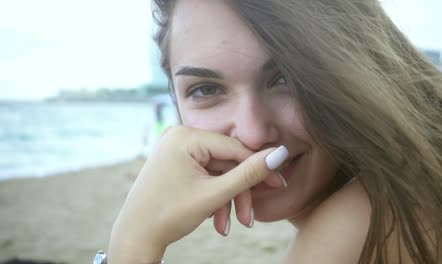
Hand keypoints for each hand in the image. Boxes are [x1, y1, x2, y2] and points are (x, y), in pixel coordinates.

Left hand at [108, 126, 287, 262]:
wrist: (135, 236)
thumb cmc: (168, 215)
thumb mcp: (214, 195)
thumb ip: (248, 174)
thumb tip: (280, 154)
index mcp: (185, 136)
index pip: (234, 148)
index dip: (259, 168)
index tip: (278, 184)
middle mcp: (179, 135)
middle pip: (225, 162)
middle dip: (237, 193)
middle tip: (249, 218)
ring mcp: (175, 148)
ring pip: (216, 171)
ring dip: (226, 199)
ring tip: (229, 225)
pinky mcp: (175, 160)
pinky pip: (204, 174)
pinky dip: (212, 195)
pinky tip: (215, 219)